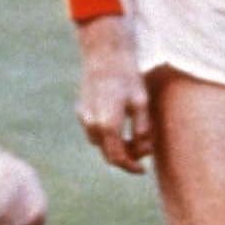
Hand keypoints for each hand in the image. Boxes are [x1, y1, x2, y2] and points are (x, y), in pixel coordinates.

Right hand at [74, 15, 152, 173]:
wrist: (105, 53)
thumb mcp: (141, 103)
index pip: (118, 158)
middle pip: (108, 153)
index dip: (131, 167)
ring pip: (100, 143)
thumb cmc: (127, 77)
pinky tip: (119, 121)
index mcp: (108, 125)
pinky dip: (106, 134)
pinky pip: (94, 130)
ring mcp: (84, 117)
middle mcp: (92, 125)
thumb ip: (142, 130)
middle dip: (125, 157)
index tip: (142, 171)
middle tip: (142, 152)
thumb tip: (143, 152)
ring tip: (133, 136)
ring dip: (115, 145)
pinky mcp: (81, 110)